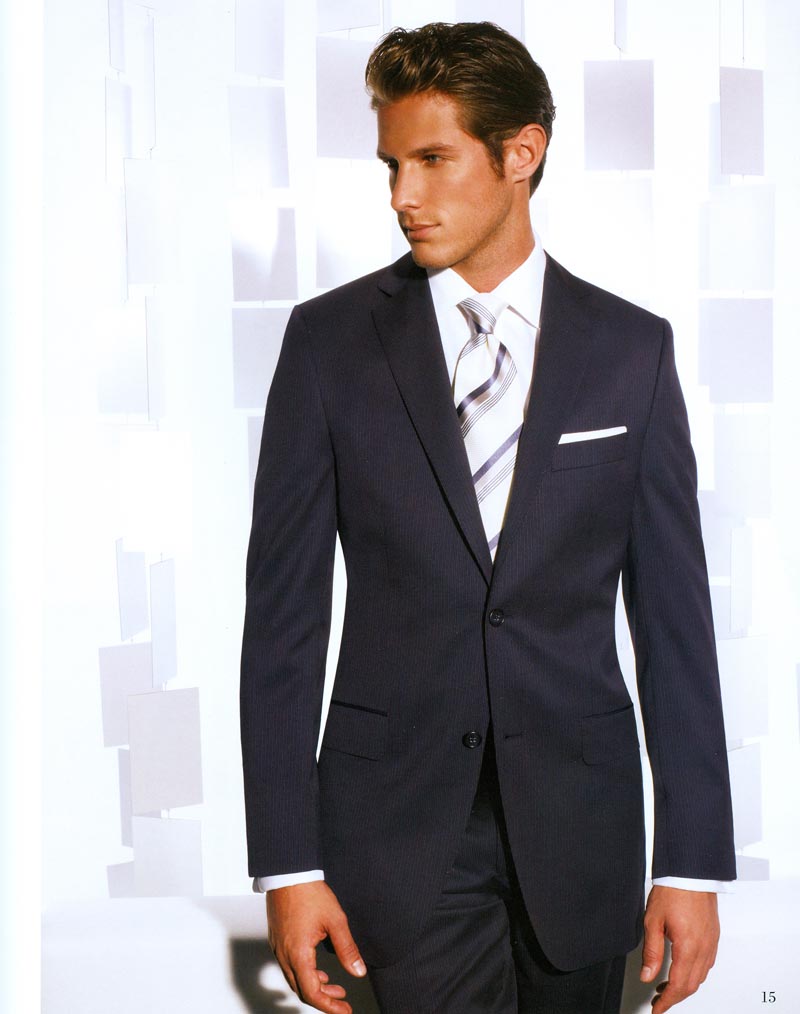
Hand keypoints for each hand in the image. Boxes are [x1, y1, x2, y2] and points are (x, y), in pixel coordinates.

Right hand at [266, 881, 366, 1013]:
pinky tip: (319, 969)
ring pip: (295, 979)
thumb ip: (347, 949)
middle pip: (302, 990)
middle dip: (324, 999)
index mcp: (298, 954)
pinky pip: (289, 966)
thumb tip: (358, 971)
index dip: (329, 1006)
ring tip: (335, 987)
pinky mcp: (277, 939)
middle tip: (343, 1002)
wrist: (288, 872)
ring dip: (315, 987)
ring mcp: (278, 947)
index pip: (312, 993)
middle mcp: (284, 955)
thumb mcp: (335, 920)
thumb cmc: (309, 893)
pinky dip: (305, 974)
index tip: (345, 1010)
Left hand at [640, 886, 719, 1012]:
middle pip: (691, 985)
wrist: (691, 872)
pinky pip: (707, 964)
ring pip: (701, 976)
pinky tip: (683, 970)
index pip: (678, 986)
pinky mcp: (714, 936)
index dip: (667, 1001)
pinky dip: (695, 974)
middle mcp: (703, 948)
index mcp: (688, 947)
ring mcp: (711, 943)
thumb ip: (652, 951)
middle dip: (675, 997)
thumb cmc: (673, 891)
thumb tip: (647, 975)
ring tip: (667, 986)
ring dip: (685, 986)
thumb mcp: (653, 921)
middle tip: (659, 1000)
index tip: (657, 1009)